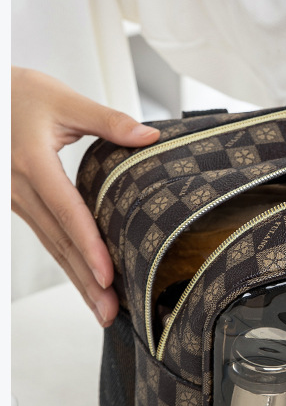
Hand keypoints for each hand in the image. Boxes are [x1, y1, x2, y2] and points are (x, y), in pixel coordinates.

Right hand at [11, 67, 160, 326]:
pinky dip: (67, 260)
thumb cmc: (19, 94)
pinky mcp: (19, 202)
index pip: (67, 213)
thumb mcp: (64, 100)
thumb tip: (149, 136)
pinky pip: (46, 236)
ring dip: (77, 278)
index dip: (89, 246)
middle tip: (111, 311)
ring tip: (102, 307)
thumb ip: (108, 120)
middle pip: (59, 242)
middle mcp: (21, 188)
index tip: (109, 275)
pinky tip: (85, 279)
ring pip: (51, 245)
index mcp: (34, 163)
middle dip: (86, 280)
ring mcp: (16, 199)